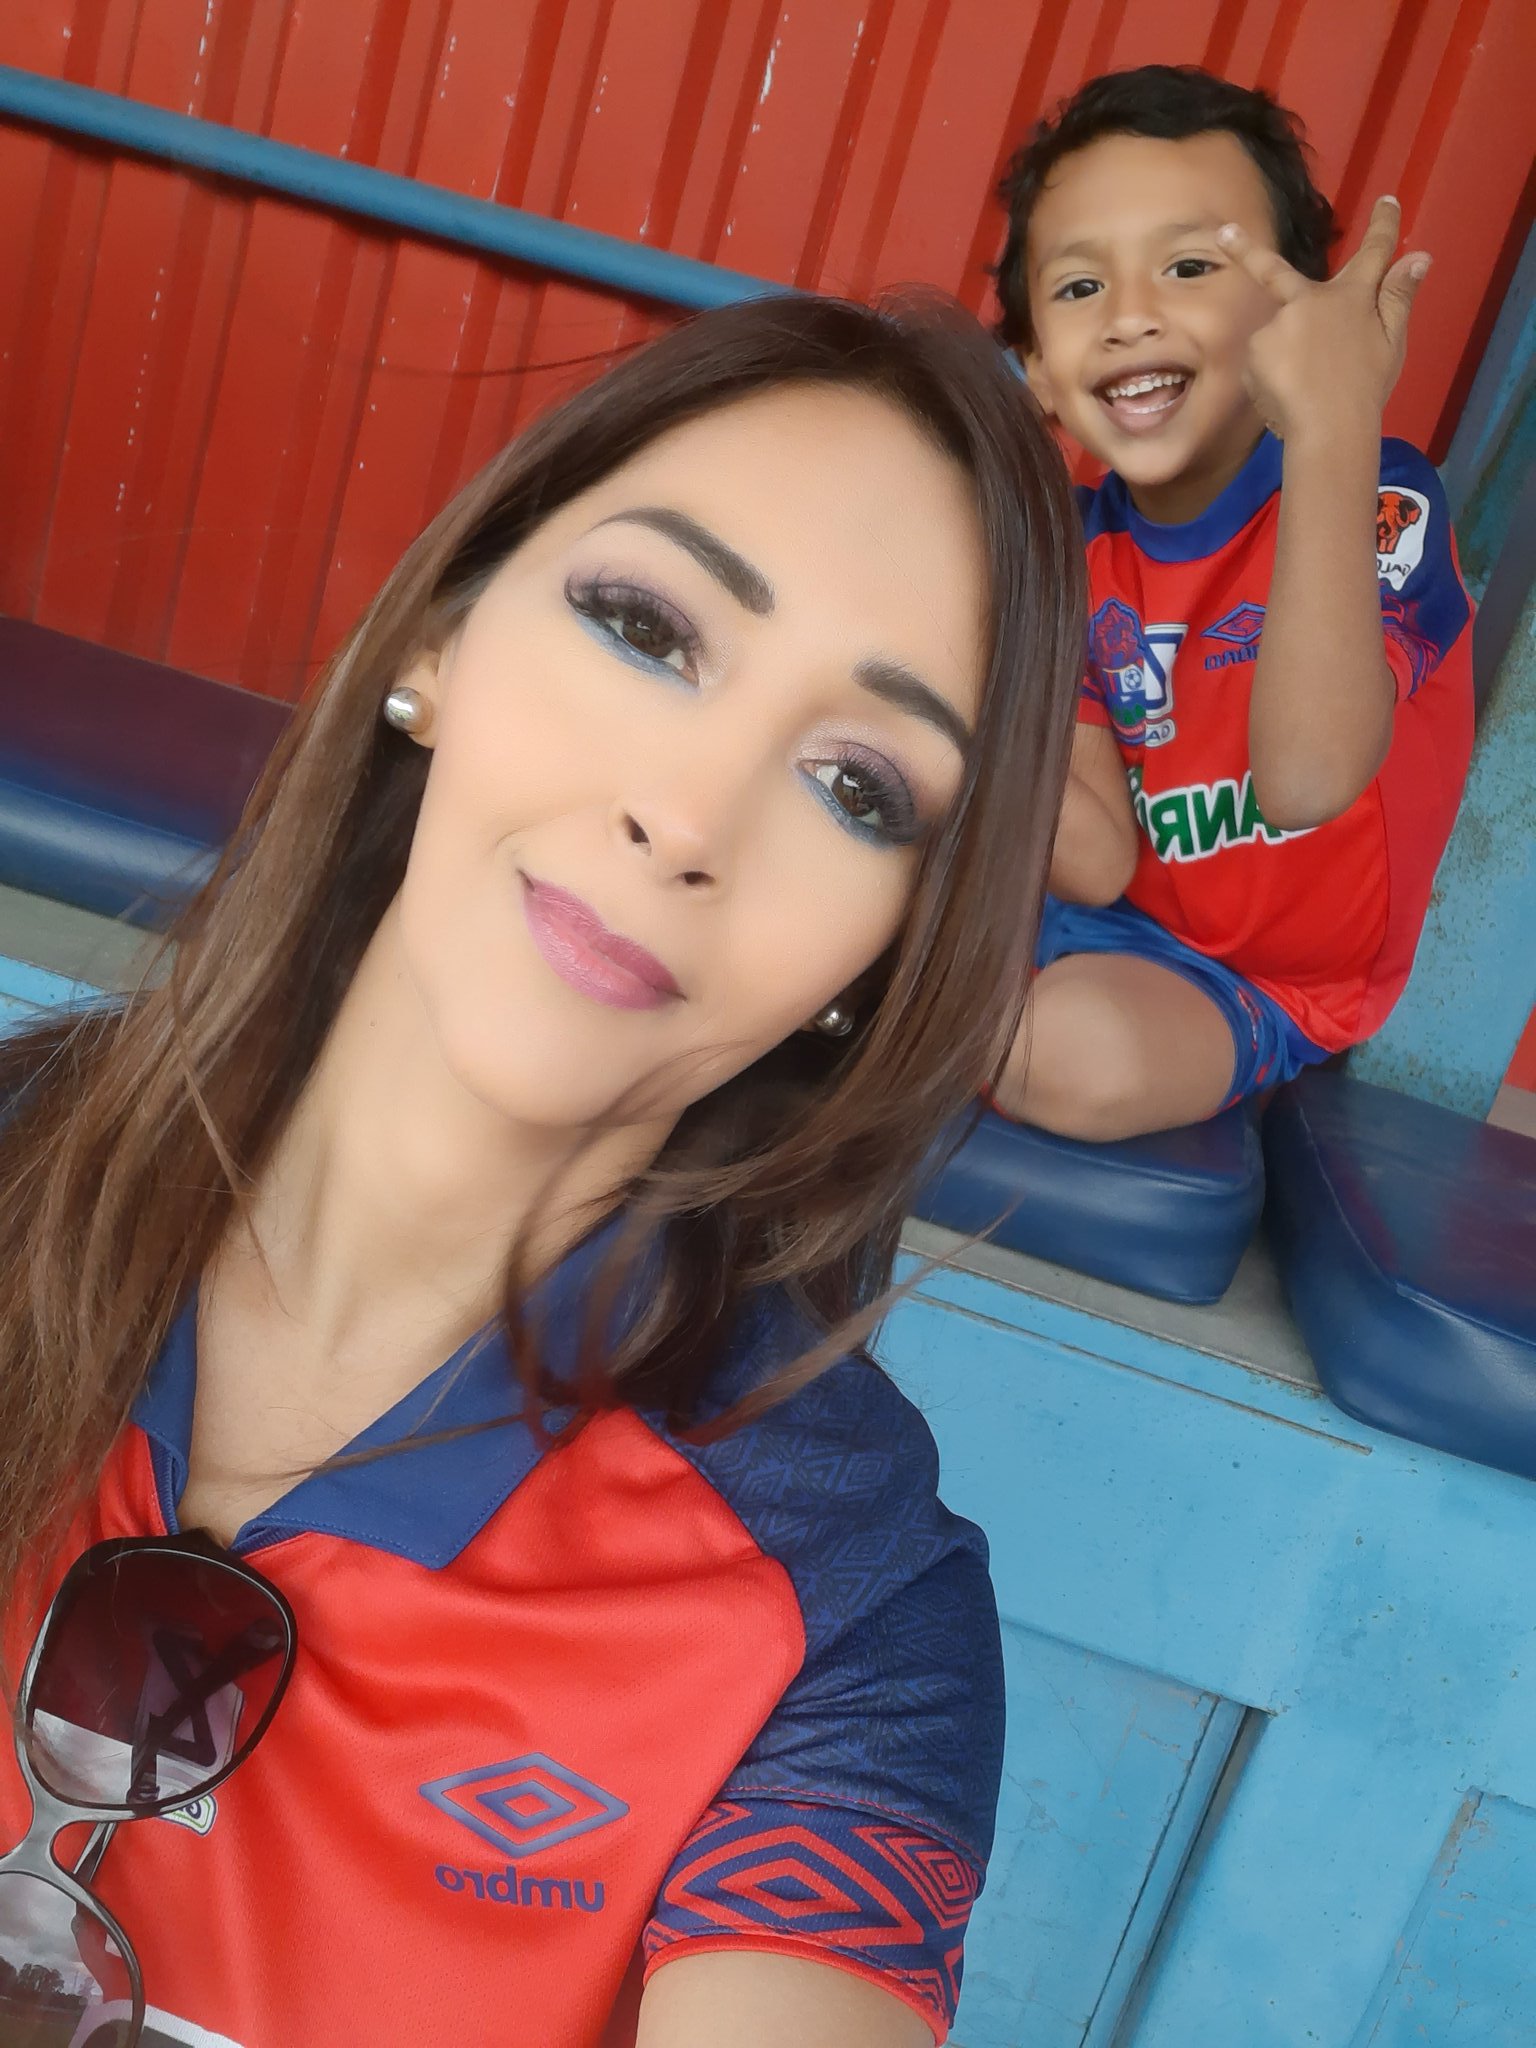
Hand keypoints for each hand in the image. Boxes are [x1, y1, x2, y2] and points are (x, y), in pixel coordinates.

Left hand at [1218, 195, 1429, 440]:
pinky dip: (1273, 375)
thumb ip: (1398, 297)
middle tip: (1223, 232)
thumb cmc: (1366, 387)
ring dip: (1286, 356)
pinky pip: (1264, 361)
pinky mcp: (1257, 349)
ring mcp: (1278, 323)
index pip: (1373, 254)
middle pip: (1274, 272)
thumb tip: (1419, 257)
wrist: (1330, 425)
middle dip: (1244, 249)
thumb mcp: (1392, 342)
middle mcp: (1309, 300)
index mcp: (1351, 296)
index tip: (1387, 201)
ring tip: (1306, 386)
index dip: (1383, 226)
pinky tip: (1288, 393)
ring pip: (1278, 335)